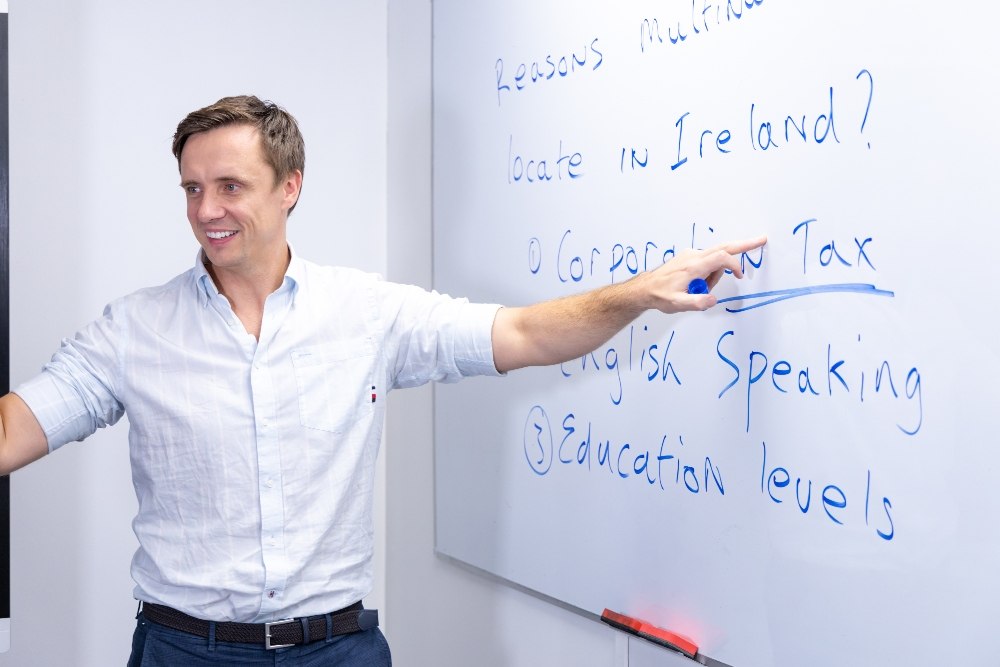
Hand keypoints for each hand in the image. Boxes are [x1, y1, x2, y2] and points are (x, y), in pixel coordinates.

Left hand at [637, 235, 766, 312]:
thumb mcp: (677, 304)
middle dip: (743, 244)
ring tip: (700, 290)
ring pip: (715, 258)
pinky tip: (698, 284)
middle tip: (761, 239)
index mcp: (693, 265)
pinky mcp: (688, 257)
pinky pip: (707, 261)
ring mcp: (690, 255)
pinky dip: (710, 270)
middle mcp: (693, 256)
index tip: (740, 276)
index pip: (721, 258)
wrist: (645, 289)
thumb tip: (713, 299)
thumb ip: (696, 303)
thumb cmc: (660, 295)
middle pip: (723, 246)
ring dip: (716, 273)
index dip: (734, 266)